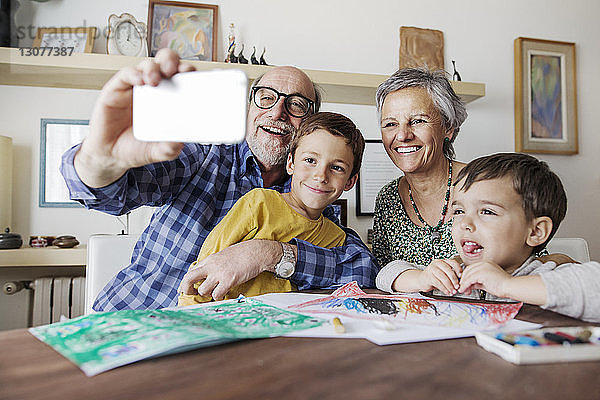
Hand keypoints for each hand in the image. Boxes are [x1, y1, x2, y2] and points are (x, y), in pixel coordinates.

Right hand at [75, 48, 195, 187]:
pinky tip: (140, 81)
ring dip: (154, 68)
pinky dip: (134, 74)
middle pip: (165, 63)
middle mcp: (153, 89)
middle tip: (178, 70)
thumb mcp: (159, 151)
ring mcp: (135, 87)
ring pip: (147, 65)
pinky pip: (126, 75)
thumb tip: (179, 142)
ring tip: (156, 80)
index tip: (194, 76)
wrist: (111, 155)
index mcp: (169, 99)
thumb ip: (170, 147)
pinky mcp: (116, 89)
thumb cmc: (137, 147)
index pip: (181, 77)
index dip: (188, 72)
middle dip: (173, 61)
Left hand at [178, 240, 291, 300]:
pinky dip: (218, 298)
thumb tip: (206, 275)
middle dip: (186, 289)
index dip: (185, 282)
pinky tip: (224, 295)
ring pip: (203, 290)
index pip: (190, 271)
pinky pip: (217, 294)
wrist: (256, 252)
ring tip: (215, 292)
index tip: (184, 289)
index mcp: (209, 260)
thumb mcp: (223, 256)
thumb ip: (213, 265)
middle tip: (192, 294)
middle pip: (189, 278)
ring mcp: (219, 273)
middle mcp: (211, 266)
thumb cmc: (242, 254)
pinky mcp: (229, 280)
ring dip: (207, 294)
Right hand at [418, 259, 462, 294]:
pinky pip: (438, 283)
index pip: (453, 262)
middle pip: (449, 271)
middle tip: (457, 287)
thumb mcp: (443, 274)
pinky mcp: (428, 276)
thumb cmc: (433, 277)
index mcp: (442, 261)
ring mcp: (432, 269)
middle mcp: (437, 263)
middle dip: (454, 280)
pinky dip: (444, 289)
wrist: (421, 280)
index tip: (461, 276)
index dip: (458, 269)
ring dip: (450, 286)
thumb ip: (450, 275)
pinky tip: (447, 292)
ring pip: (444, 278)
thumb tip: (461, 281)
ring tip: (453, 291)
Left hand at [458, 261, 511, 296]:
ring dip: (463, 284)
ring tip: (463, 291)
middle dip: (463, 280)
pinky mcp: (482, 273)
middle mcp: (484, 264)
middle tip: (462, 289)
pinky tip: (464, 290)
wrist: (511, 287)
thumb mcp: (486, 283)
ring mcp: (483, 267)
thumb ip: (477, 282)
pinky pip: (469, 279)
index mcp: (486, 264)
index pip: (471, 268)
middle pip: (467, 270)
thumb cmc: (502, 286)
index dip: (466, 277)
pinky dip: (465, 285)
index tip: (464, 284)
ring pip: (467, 274)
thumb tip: (469, 285)